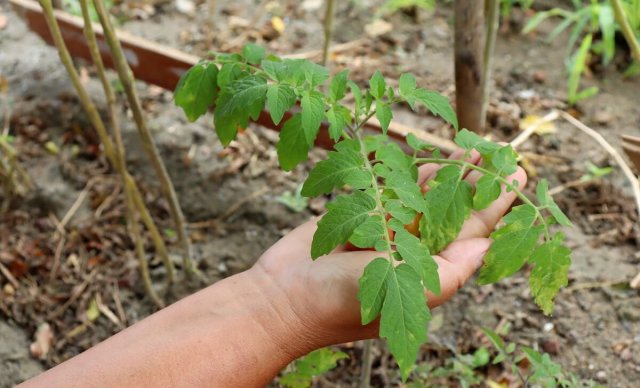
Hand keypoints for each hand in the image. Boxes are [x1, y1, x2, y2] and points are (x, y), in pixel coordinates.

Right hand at [253, 150, 526, 349]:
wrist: (282, 296)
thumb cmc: (340, 302)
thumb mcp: (402, 292)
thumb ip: (449, 272)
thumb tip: (486, 244)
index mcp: (428, 270)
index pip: (472, 233)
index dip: (495, 205)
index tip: (517, 177)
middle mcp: (411, 249)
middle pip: (451, 209)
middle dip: (474, 182)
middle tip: (498, 153)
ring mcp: (384, 230)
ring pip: (422, 195)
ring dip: (446, 173)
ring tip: (470, 149)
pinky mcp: (359, 215)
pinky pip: (389, 189)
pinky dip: (407, 172)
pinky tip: (428, 156)